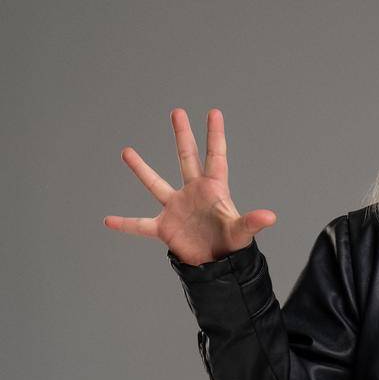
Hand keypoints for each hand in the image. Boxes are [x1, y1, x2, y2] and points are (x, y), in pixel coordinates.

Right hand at [103, 107, 276, 264]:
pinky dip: (125, 224)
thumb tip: (270, 216)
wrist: (217, 268)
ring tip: (126, 152)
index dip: (215, 135)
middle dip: (183, 135)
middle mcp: (193, 193)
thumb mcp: (242, 232)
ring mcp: (177, 208)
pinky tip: (108, 221)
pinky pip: (141, 225)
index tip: (214, 112)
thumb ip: (252, 222)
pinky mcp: (165, 227)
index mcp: (213, 190)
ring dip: (141, 169)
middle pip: (187, 158)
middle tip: (177, 111)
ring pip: (156, 184)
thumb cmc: (231, 247)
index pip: (215, 156)